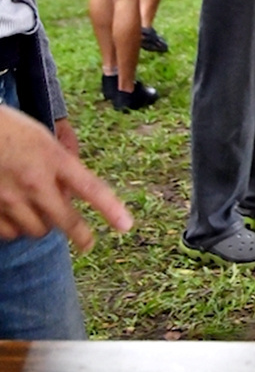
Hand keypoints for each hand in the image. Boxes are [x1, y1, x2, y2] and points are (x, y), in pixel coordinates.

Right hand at [0, 105, 132, 251]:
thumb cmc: (10, 129)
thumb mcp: (43, 136)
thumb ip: (62, 160)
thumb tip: (72, 187)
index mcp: (53, 158)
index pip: (91, 188)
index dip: (111, 209)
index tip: (126, 226)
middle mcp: (35, 181)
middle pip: (65, 221)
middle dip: (80, 234)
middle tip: (87, 243)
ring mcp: (11, 198)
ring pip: (38, 230)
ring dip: (43, 224)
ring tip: (38, 210)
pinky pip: (10, 233)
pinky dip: (16, 228)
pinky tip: (15, 213)